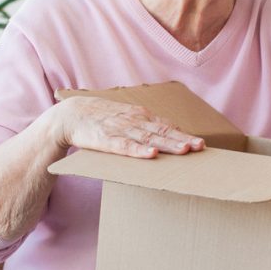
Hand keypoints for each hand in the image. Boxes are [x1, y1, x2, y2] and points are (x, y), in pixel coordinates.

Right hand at [51, 96, 204, 157]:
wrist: (70, 114)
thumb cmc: (102, 118)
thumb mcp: (126, 118)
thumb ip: (145, 126)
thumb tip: (167, 136)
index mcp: (140, 116)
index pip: (166, 125)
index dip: (183, 134)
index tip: (200, 143)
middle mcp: (134, 121)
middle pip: (162, 131)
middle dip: (182, 139)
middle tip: (200, 146)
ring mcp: (120, 130)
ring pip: (148, 138)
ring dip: (167, 144)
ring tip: (184, 150)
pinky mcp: (106, 140)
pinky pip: (125, 146)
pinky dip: (138, 150)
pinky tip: (151, 155)